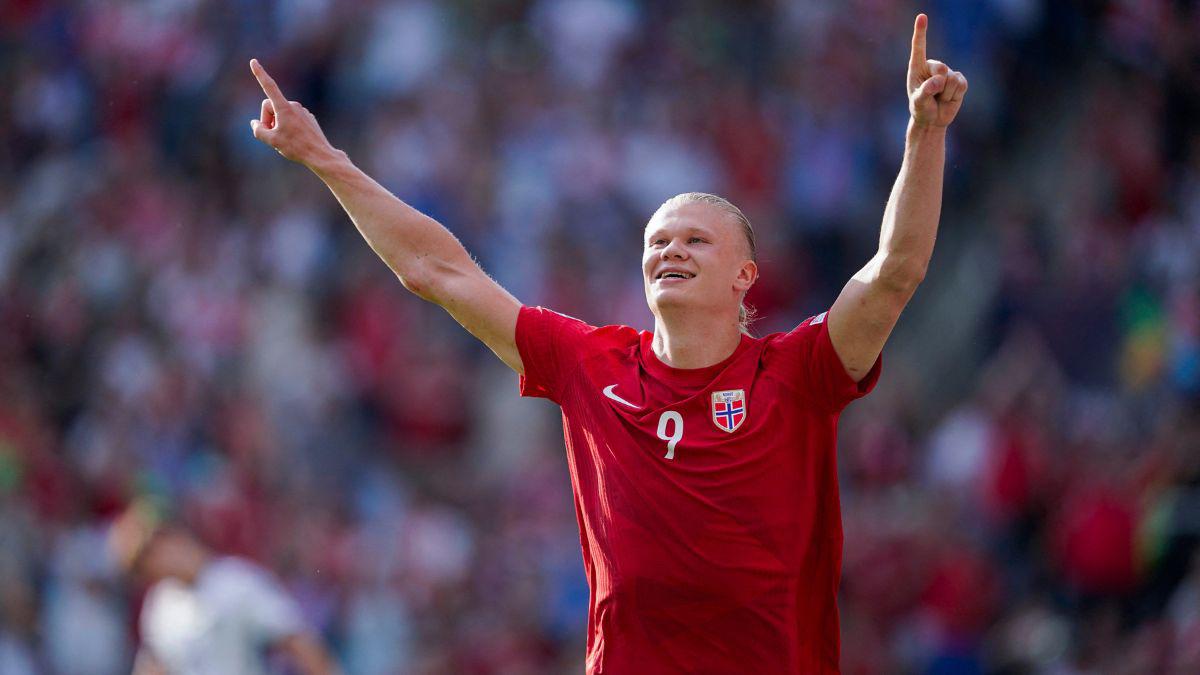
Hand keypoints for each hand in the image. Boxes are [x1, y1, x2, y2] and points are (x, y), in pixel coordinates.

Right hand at [249, 59, 335, 166]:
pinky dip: (288, 126)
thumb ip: (258, 130)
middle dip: (267, 119)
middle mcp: (294, 106)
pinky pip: (292, 119)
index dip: (260, 74)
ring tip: (286, 140)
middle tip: (271, 135)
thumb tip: (255, 123)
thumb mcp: (272, 140)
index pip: (269, 87)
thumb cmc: (296, 148)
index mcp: (284, 107)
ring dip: (278, 124)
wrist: (320, 155)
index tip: (253, 61)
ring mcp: (302, 111)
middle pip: (270, 107)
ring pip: (281, 114)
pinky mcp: (308, 118)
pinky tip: (295, 140)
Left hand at [907, 14, 967, 128]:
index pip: (919, 47)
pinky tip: (949, 98)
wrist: (933, 120)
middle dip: (937, 85)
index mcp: (917, 67)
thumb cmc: (921, 109)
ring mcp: (948, 72)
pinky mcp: (959, 80)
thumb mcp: (918, 102)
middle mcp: (933, 66)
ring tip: (939, 98)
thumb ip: (925, 91)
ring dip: (945, 94)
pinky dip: (954, 95)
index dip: (921, 32)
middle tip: (932, 95)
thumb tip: (938, 81)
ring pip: (951, 79)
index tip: (922, 17)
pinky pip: (961, 84)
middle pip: (940, 68)